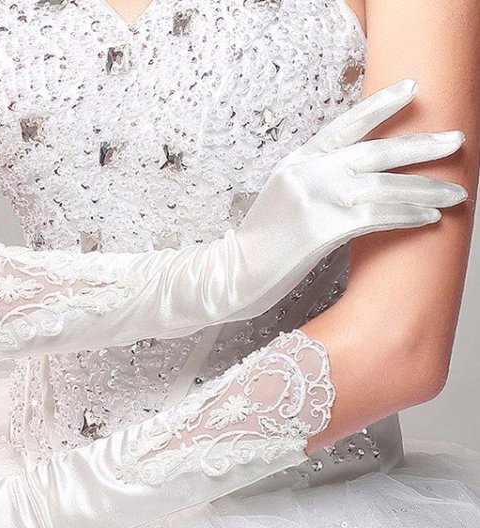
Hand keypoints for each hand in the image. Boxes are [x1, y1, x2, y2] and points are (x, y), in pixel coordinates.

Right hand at [226, 77, 467, 317]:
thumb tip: (360, 176)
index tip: (413, 89)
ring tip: (456, 193)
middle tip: (456, 141)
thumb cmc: (263, 240)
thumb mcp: (284, 195)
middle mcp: (308, 173)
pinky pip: (377, 217)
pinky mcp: (322, 229)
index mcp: (298, 161)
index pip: (345, 124)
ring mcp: (315, 199)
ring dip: (425, 190)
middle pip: (375, 152)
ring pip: (383, 186)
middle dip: (421, 147)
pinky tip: (429, 218)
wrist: (236, 272)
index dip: (381, 105)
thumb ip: (315, 178)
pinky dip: (407, 216)